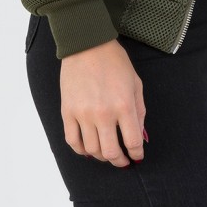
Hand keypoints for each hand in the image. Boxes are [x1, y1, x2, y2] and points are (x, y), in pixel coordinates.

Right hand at [60, 38, 145, 166]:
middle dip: (119, 161)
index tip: (137, 156)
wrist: (87, 45)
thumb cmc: (115, 61)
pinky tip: (89, 148)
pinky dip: (81, 150)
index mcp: (124, 105)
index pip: (132, 142)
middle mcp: (103, 114)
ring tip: (107, 152)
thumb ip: (139, 111)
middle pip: (111, 152)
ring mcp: (83, 114)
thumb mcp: (135, 83)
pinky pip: (73, 141)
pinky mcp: (67, 112)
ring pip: (92, 150)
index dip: (136, 153)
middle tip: (123, 161)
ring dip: (101, 156)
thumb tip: (140, 136)